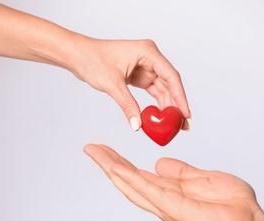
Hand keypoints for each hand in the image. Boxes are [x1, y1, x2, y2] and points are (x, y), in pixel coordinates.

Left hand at [69, 39, 190, 130]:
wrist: (78, 56)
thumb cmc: (92, 60)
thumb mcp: (112, 84)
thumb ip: (128, 105)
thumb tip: (138, 125)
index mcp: (148, 52)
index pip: (171, 76)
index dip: (180, 96)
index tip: (185, 113)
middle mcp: (150, 58)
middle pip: (170, 84)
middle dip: (176, 105)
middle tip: (182, 125)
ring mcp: (146, 67)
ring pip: (164, 90)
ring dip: (168, 107)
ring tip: (175, 125)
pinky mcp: (140, 76)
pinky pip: (154, 92)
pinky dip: (158, 105)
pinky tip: (162, 118)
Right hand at [84, 144, 263, 220]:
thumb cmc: (231, 204)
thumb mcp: (201, 178)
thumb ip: (180, 172)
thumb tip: (160, 163)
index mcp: (170, 192)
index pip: (139, 175)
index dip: (120, 162)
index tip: (106, 149)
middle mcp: (163, 200)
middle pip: (129, 180)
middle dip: (109, 163)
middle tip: (91, 148)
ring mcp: (167, 206)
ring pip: (133, 185)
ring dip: (113, 169)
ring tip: (96, 153)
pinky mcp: (175, 209)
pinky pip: (149, 191)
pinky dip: (131, 179)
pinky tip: (117, 168)